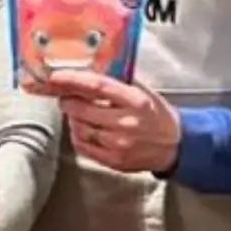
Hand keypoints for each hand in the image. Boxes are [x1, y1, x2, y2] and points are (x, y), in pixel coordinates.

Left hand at [48, 70, 182, 175]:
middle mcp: (126, 123)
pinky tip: (85, 128)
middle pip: (81, 109)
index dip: (72, 80)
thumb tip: (83, 70)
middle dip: (67, 100)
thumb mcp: (142, 91)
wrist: (174, 146)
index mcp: (136, 101)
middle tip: (66, 95)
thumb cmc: (155, 114)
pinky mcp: (113, 160)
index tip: (55, 76)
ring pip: (78, 127)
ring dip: (73, 117)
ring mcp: (119, 144)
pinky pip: (81, 145)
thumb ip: (115, 81)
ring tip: (81, 112)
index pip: (97, 86)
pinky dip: (77, 134)